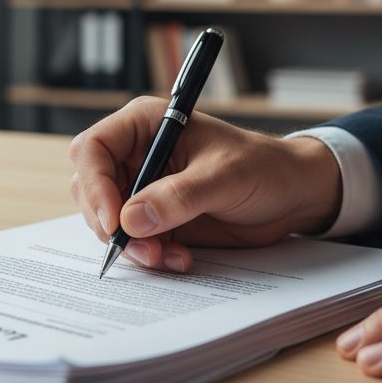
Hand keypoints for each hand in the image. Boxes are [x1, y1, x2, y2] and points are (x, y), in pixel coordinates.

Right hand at [69, 97, 341, 272]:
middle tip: (143, 248)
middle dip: (109, 222)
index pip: (93, 149)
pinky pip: (132, 239)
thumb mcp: (224, 177)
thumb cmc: (263, 168)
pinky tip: (179, 258)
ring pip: (106, 219)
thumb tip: (130, 219)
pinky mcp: (154, 217)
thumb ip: (178, 197)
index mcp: (144, 125)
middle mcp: (136, 154)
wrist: (291, 196)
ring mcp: (143, 187)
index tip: (114, 220)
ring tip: (167, 256)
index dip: (95, 185)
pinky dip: (148, 254)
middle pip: (90, 188)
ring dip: (130, 244)